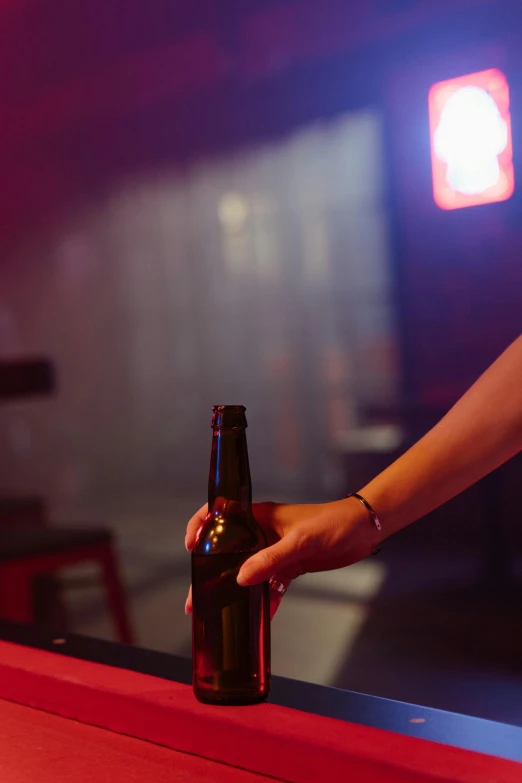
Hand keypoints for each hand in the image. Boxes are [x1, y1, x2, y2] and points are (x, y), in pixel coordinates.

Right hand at [184, 498, 380, 617]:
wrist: (364, 530)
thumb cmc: (333, 523)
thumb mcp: (301, 541)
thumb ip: (271, 559)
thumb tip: (241, 579)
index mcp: (260, 515)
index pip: (220, 512)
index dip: (200, 525)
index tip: (190, 547)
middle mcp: (263, 531)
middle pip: (229, 549)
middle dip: (210, 571)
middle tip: (196, 597)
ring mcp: (275, 550)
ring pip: (247, 571)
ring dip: (234, 591)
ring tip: (216, 613)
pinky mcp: (289, 566)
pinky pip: (270, 585)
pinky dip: (263, 600)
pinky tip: (256, 618)